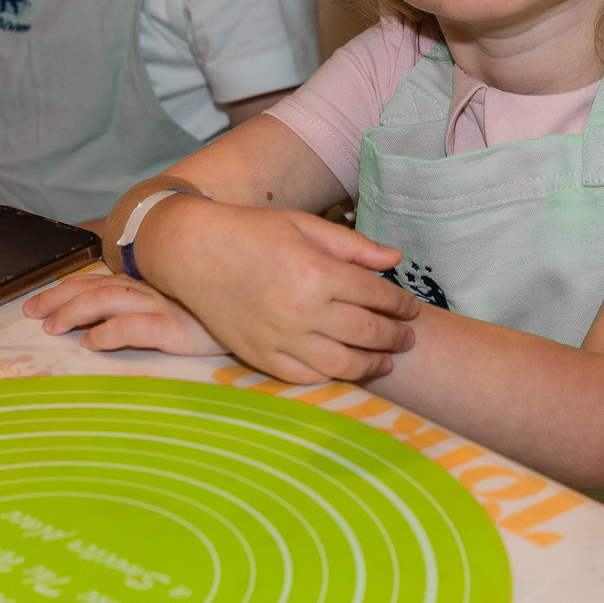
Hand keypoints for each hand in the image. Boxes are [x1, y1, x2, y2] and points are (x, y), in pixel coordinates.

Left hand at [24, 272, 225, 357]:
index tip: (34, 305)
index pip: (95, 281)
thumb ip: (141, 306)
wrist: (250, 314)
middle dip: (58, 299)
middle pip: (93, 288)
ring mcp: (161, 307)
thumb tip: (99, 322)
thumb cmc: (208, 315)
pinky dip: (109, 333)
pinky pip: (136, 327)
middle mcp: (148, 291)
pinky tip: (91, 342)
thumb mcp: (172, 304)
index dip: (62, 291)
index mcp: (144, 284)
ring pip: (108, 301)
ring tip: (54, 327)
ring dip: (76, 312)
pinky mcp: (175, 328)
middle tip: (32, 314)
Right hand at [139, 198, 419, 385]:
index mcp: (318, 272)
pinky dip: (329, 376)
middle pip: (367, 333)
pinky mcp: (259, 355)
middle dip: (395, 337)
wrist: (192, 251)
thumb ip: (354, 245)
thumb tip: (396, 259)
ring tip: (385, 362)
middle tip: (408, 338)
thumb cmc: (252, 231)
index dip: (400, 304)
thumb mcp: (305, 225)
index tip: (411, 309)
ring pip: (341, 364)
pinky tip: (342, 367)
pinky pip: (304, 377)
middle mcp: (302, 309)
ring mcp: (280, 337)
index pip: (377, 296)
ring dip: (372, 365)